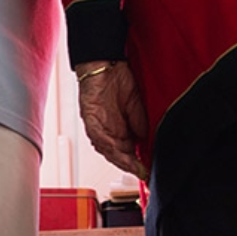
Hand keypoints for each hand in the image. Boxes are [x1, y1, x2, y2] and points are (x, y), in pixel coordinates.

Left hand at [77, 62, 149, 181]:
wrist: (105, 63)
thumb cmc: (119, 81)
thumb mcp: (137, 106)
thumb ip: (140, 125)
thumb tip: (145, 141)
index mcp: (119, 129)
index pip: (127, 153)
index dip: (136, 163)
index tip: (147, 171)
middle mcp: (107, 131)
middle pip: (116, 154)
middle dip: (129, 165)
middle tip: (142, 172)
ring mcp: (97, 126)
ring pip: (106, 148)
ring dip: (119, 158)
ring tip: (132, 165)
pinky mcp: (89, 117)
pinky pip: (96, 134)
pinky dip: (106, 143)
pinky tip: (115, 149)